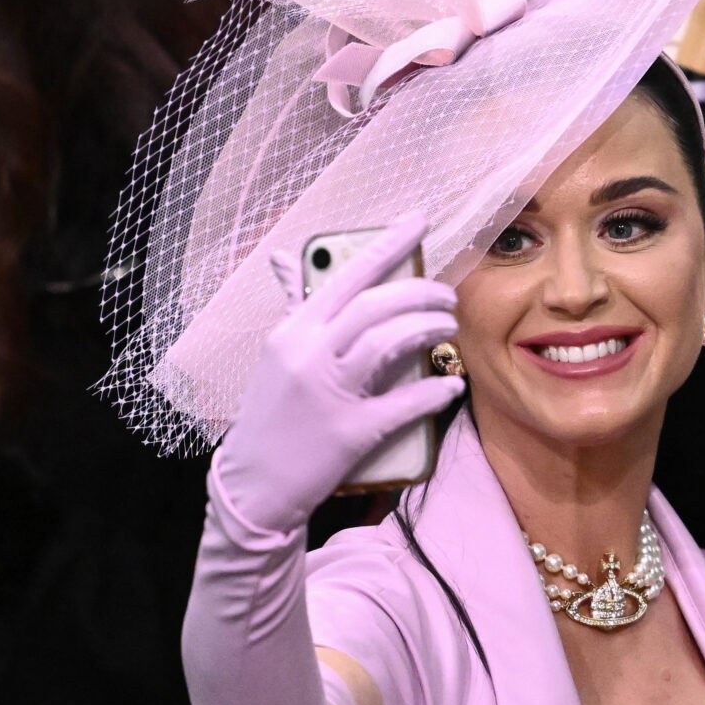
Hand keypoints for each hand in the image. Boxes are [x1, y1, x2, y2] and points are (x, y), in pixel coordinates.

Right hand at [215, 209, 465, 535]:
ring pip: (390, 344)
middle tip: (447, 296)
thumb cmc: (271, 414)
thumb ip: (293, 306)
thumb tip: (285, 257)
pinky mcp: (349, 432)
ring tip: (448, 329)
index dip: (388, 245)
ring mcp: (329, 393)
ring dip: (429, 329)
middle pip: (375, 307)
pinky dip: (433, 391)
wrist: (253, 484)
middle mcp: (309, 354)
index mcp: (293, 331)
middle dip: (420, 293)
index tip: (419, 221)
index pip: (346, 275)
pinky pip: (403, 404)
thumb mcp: (276, 354)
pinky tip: (452, 385)